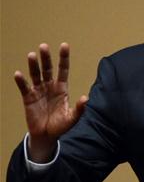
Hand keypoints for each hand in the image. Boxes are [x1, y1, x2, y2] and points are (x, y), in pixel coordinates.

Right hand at [13, 43, 87, 161]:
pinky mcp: (28, 98)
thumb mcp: (72, 118)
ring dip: (33, 66)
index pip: (63, 70)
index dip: (63, 58)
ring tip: (32, 55)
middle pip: (48, 69)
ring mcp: (38, 91)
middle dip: (46, 58)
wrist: (47, 136)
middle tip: (44, 46)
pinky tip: (18, 74)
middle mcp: (50, 87)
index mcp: (62, 89)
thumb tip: (86, 98)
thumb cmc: (60, 125)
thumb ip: (79, 109)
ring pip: (36, 75)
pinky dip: (21, 81)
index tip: (64, 45)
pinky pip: (24, 88)